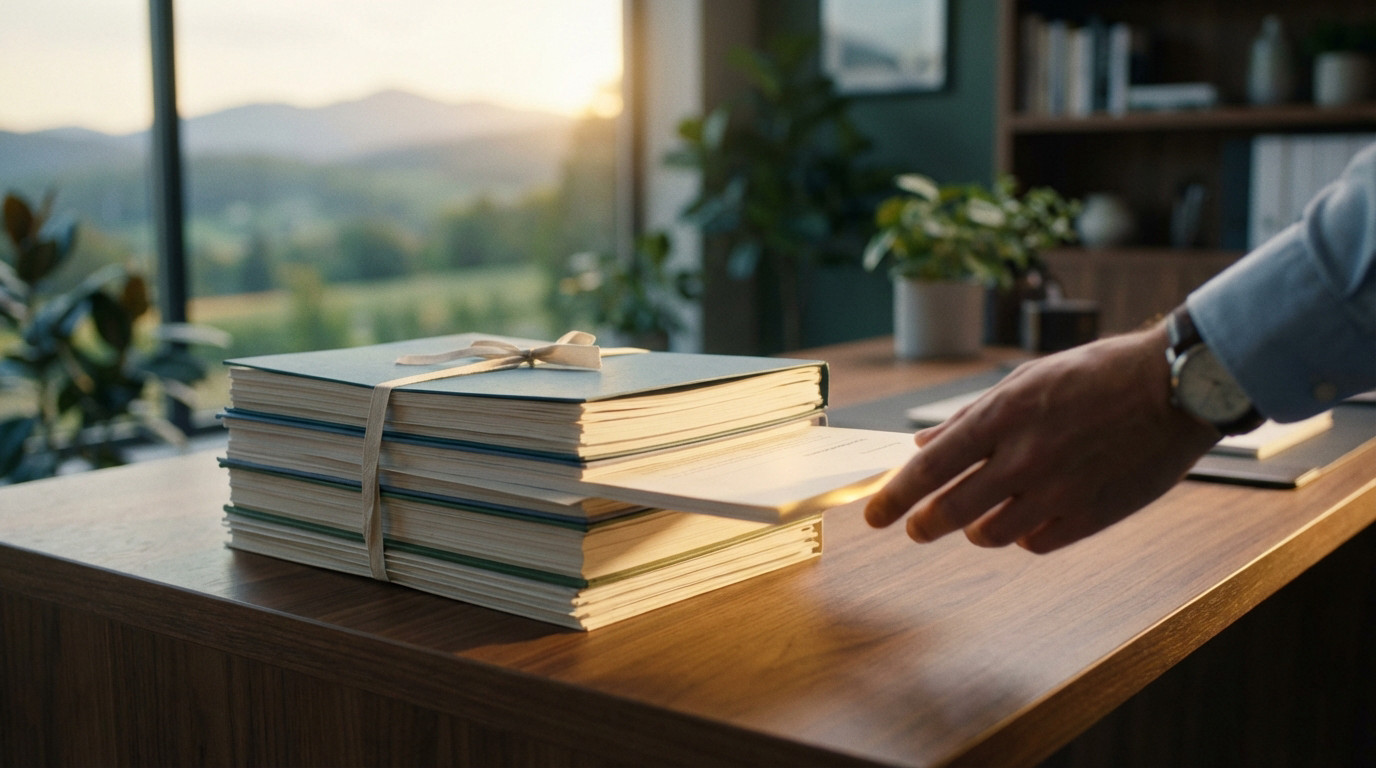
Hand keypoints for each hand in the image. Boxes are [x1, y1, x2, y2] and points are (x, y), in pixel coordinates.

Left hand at [864, 324, 1221, 552]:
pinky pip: (1035, 544)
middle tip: (915, 528)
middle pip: (949, 510)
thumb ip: (971, 417)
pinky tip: (1024, 521)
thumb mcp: (1026, 380)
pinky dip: (1021, 537)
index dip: (893, 497)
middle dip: (922, 524)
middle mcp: (1023, 458)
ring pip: (989, 534)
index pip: (928, 469)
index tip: (874, 516)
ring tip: (977, 519)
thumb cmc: (1097, 374)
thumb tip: (923, 445)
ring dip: (974, 530)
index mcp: (1002, 417)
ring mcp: (1057, 491)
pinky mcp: (1090, 516)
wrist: (1175, 386)